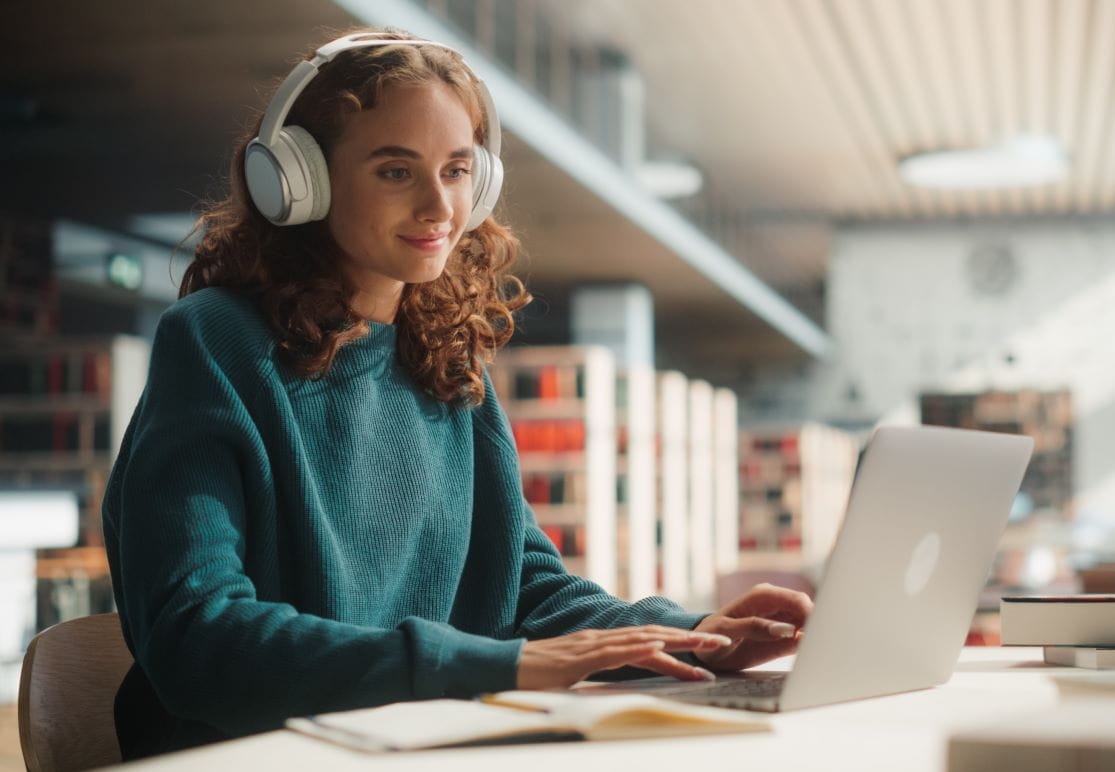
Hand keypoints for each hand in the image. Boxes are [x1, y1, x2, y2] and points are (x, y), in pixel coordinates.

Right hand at [516, 625, 732, 689]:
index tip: (708, 647)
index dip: (681, 641)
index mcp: (604, 642)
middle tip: (724, 641)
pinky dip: (640, 649)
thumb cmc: (538, 675)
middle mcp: (603, 638)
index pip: (650, 639)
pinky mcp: (581, 657)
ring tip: (706, 645)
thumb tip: (622, 680)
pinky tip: (659, 648)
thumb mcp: (577, 675)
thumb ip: (599, 672)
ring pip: (644, 640)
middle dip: (691, 638)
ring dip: (677, 642)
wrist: (505, 666)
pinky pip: (616, 652)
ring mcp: (593, 645)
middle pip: (655, 634)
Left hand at [692, 583, 813, 671]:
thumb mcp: (727, 630)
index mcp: (763, 596)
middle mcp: (776, 606)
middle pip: (809, 612)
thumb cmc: (711, 634)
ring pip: (809, 626)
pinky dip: (808, 647)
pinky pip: (802, 640)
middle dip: (817, 627)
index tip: (815, 634)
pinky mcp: (782, 639)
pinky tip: (808, 657)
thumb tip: (786, 628)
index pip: (798, 600)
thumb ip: (754, 627)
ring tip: (814, 654)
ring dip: (815, 638)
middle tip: (817, 647)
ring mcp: (780, 622)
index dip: (812, 615)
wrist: (704, 650)